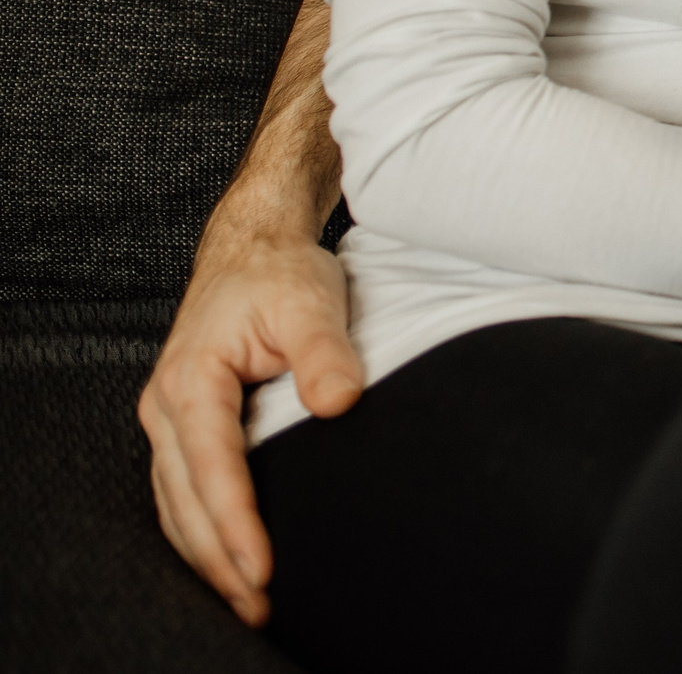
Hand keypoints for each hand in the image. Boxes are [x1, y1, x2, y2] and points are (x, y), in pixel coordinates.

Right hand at [138, 231, 362, 625]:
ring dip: (208, 556)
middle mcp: (167, 407)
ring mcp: (171, 420)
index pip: (212, 468)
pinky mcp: (187, 426)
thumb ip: (324, 354)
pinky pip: (184, 493)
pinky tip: (229, 560)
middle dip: (219, 560)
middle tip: (259, 606)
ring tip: (247, 601)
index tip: (262, 566)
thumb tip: (340, 401)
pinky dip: (202, 532)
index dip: (236, 522)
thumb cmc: (279, 275)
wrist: (252, 248)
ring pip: (177, 507)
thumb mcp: (310, 302)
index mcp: (191, 381)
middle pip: (186, 502)